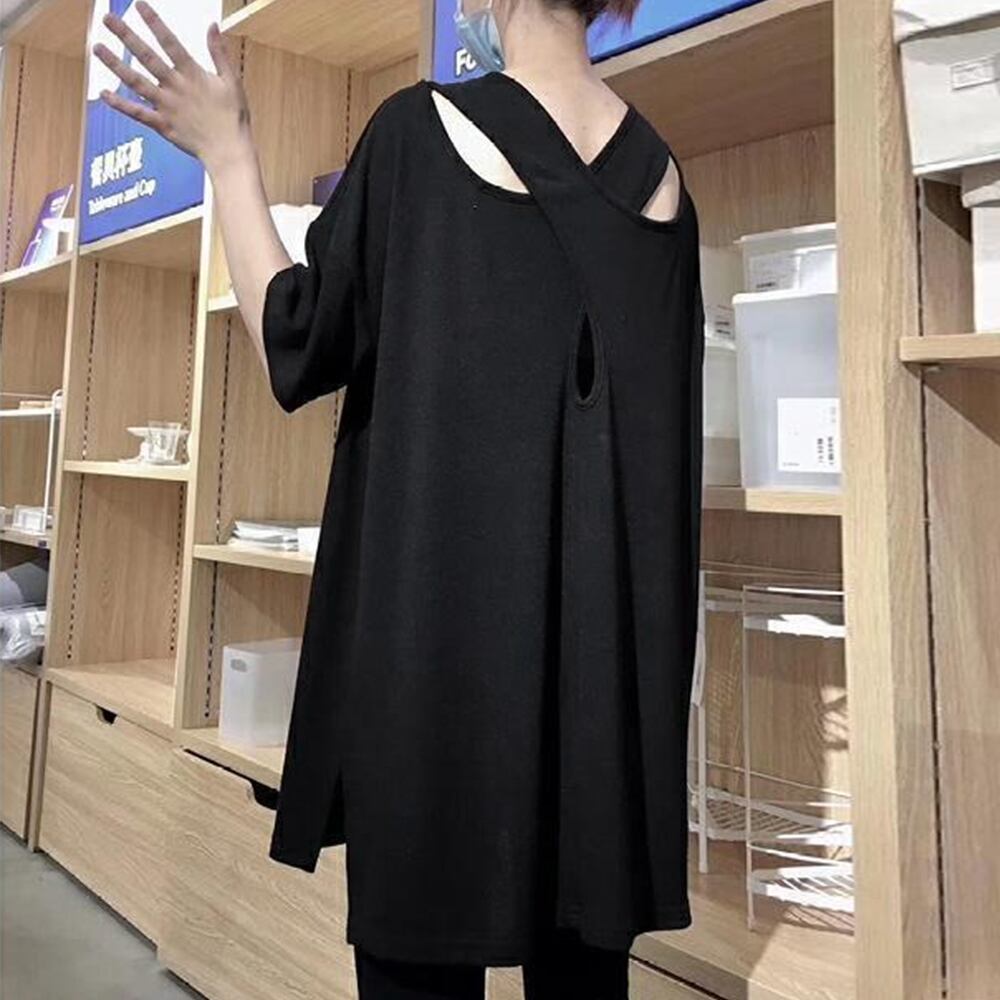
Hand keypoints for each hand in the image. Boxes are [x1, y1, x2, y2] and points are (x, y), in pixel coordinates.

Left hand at [92, 0, 252, 175]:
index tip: (139, 5)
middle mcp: (176, 87)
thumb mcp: (232, 81)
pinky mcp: (163, 125)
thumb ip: (219, 52)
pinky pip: (137, 113)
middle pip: (147, 57)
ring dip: (115, 64)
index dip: (154, 23)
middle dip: (126, 36)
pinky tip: (103, 93)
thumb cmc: (233, 117)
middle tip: (108, 19)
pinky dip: (120, 104)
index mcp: (193, 74)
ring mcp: (167, 106)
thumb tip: (213, 25)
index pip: (170, 42)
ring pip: (136, 82)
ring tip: (97, 48)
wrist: (229, 151)